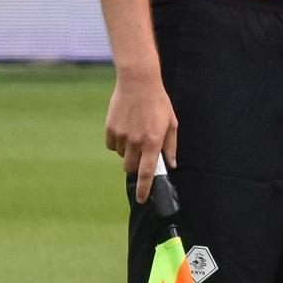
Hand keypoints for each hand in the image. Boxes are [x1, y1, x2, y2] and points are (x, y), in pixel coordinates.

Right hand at [105, 70, 176, 203]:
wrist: (138, 83)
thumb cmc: (159, 103)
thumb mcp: (172, 124)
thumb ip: (171, 146)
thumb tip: (171, 164)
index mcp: (153, 142)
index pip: (147, 172)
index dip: (145, 188)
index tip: (142, 200)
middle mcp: (136, 141)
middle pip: (130, 167)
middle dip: (136, 166)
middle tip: (142, 153)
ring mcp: (121, 135)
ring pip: (121, 156)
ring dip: (128, 152)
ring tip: (136, 134)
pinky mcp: (110, 129)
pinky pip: (112, 145)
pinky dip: (118, 143)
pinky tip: (125, 129)